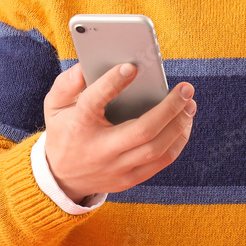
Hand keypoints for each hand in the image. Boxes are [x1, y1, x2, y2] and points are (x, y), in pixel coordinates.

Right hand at [42, 63, 195, 202]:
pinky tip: (184, 123)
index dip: (112, 83)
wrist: (62, 178)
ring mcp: (117, 168)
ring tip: (190, 104)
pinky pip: (161, 161)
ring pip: (157, 149)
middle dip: (169, 108)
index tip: (131, 66)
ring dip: (179, 125)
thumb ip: (67, 84)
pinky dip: (178, 141)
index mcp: (79, 127)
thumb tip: (84, 68)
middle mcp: (100, 150)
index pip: (94, 102)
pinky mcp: (129, 179)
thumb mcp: (55, 106)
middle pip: (142, 131)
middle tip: (186, 88)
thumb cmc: (64, 132)